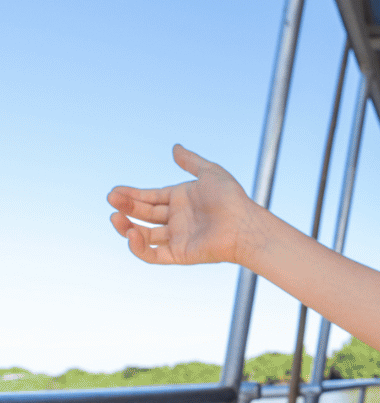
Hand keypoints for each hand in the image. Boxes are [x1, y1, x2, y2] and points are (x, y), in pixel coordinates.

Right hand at [108, 144, 256, 265]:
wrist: (244, 224)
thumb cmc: (232, 198)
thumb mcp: (210, 172)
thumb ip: (191, 161)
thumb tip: (175, 148)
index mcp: (181, 200)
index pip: (149, 197)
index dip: (131, 195)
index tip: (114, 191)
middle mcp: (178, 220)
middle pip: (144, 215)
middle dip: (126, 207)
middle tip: (112, 200)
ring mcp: (178, 238)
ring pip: (144, 236)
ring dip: (126, 227)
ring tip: (115, 217)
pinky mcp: (180, 254)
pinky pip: (153, 255)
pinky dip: (138, 248)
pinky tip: (131, 234)